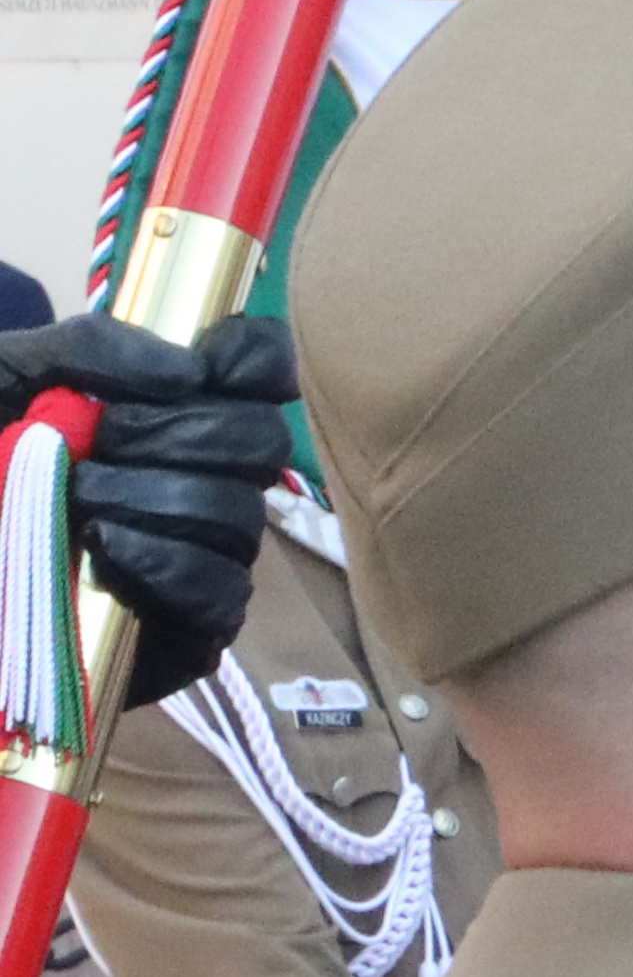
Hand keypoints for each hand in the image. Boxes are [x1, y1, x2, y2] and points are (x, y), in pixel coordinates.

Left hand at [4, 310, 297, 708]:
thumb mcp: (7, 375)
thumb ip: (90, 348)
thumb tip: (193, 373)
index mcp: (167, 408)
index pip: (259, 369)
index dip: (254, 360)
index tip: (210, 369)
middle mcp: (202, 475)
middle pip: (263, 441)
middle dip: (183, 433)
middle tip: (104, 441)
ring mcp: (204, 553)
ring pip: (239, 515)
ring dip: (153, 499)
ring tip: (77, 501)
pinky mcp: (194, 628)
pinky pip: (224, 591)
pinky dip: (168, 564)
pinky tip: (106, 552)